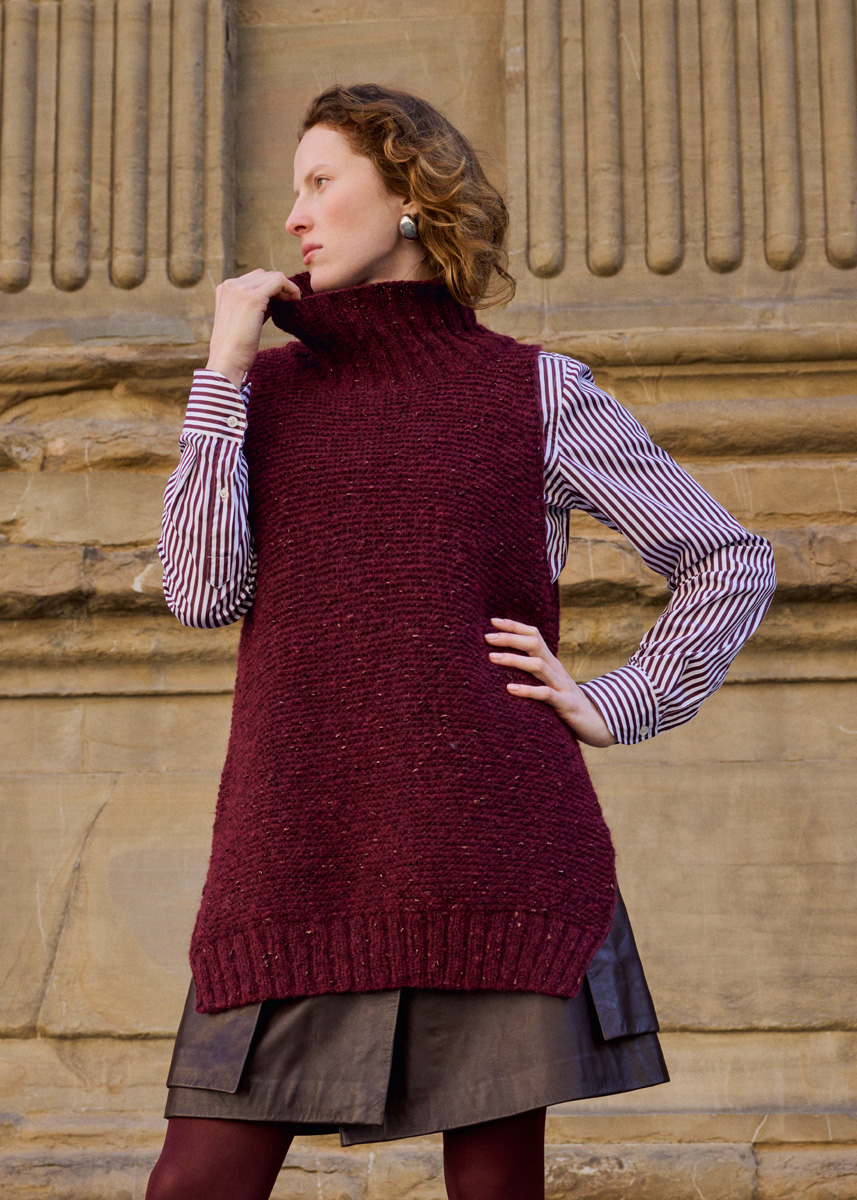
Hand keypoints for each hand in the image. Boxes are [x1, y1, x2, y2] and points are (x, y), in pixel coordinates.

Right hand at [205, 269, 301, 389]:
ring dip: (286, 288)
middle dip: (279, 287)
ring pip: (273, 276)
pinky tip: (295, 301)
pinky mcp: (253, 298)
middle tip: (290, 304)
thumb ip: (254, 306)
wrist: (227, 362)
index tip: (282, 304)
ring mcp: (240, 289)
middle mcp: (231, 285)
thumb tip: (275, 300)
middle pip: (264, 275)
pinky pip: (279, 281)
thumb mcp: (242, 320)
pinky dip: (291, 288)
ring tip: (293, 303)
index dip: (271, 289)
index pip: (254, 278)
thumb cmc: (236, 348)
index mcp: (225, 289)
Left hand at [484, 617, 616, 746]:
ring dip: (514, 660)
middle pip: (534, 644)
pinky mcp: (565, 704)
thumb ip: (532, 672)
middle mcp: (556, 670)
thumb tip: (503, 663)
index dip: (515, 626)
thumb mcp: (549, 683)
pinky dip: (527, 690)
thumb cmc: (566, 703)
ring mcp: (562, 686)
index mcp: (551, 662)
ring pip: (538, 665)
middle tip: (487, 637)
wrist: (597, 724)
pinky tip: (510, 689)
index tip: (493, 621)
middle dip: (510, 638)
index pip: (534, 635)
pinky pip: (545, 694)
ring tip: (492, 658)